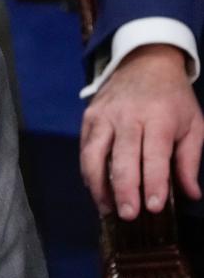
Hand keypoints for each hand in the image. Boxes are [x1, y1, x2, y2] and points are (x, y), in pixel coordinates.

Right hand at [80, 44, 202, 218]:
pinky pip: (85, 148)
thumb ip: (190, 161)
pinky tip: (96, 189)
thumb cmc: (173, 98)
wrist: (145, 61)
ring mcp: (104, 116)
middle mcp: (127, 117)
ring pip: (94, 155)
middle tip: (128, 216)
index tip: (155, 207)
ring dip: (98, 185)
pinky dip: (88, 171)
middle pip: (122, 158)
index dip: (154, 183)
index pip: (154, 156)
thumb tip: (192, 195)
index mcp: (158, 118)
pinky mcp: (89, 116)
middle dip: (124, 190)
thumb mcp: (194, 125)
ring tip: (107, 209)